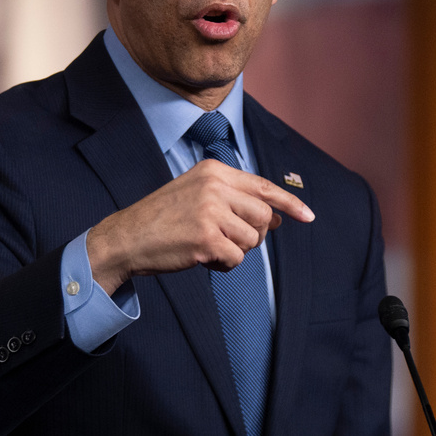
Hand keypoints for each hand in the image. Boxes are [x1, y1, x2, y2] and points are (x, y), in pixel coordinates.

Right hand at [86, 159, 313, 294]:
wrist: (127, 237)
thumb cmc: (163, 218)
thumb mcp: (196, 193)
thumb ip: (234, 199)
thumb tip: (277, 217)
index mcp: (213, 170)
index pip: (262, 186)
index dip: (289, 202)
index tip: (308, 216)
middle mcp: (214, 186)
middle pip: (263, 215)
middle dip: (255, 234)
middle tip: (231, 240)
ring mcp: (210, 211)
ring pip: (252, 239)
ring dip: (236, 250)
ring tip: (210, 247)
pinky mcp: (206, 238)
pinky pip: (237, 258)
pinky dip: (225, 264)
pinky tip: (204, 258)